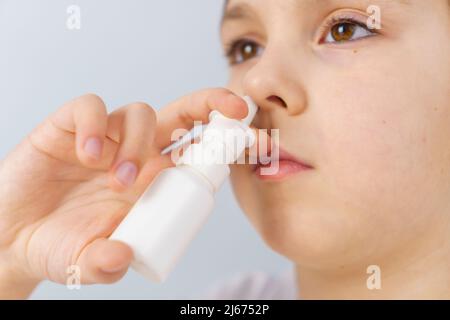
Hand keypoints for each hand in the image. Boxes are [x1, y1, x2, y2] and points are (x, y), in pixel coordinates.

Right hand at [0, 89, 247, 297]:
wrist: (11, 237)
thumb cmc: (58, 246)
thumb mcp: (87, 263)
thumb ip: (106, 265)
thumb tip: (123, 257)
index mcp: (152, 182)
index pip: (196, 154)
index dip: (226, 146)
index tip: (258, 143)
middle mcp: (134, 154)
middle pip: (181, 116)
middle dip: (211, 105)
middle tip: (234, 108)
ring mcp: (104, 138)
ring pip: (140, 112)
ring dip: (137, 141)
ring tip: (117, 180)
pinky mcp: (68, 127)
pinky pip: (89, 108)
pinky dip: (94, 125)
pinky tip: (87, 155)